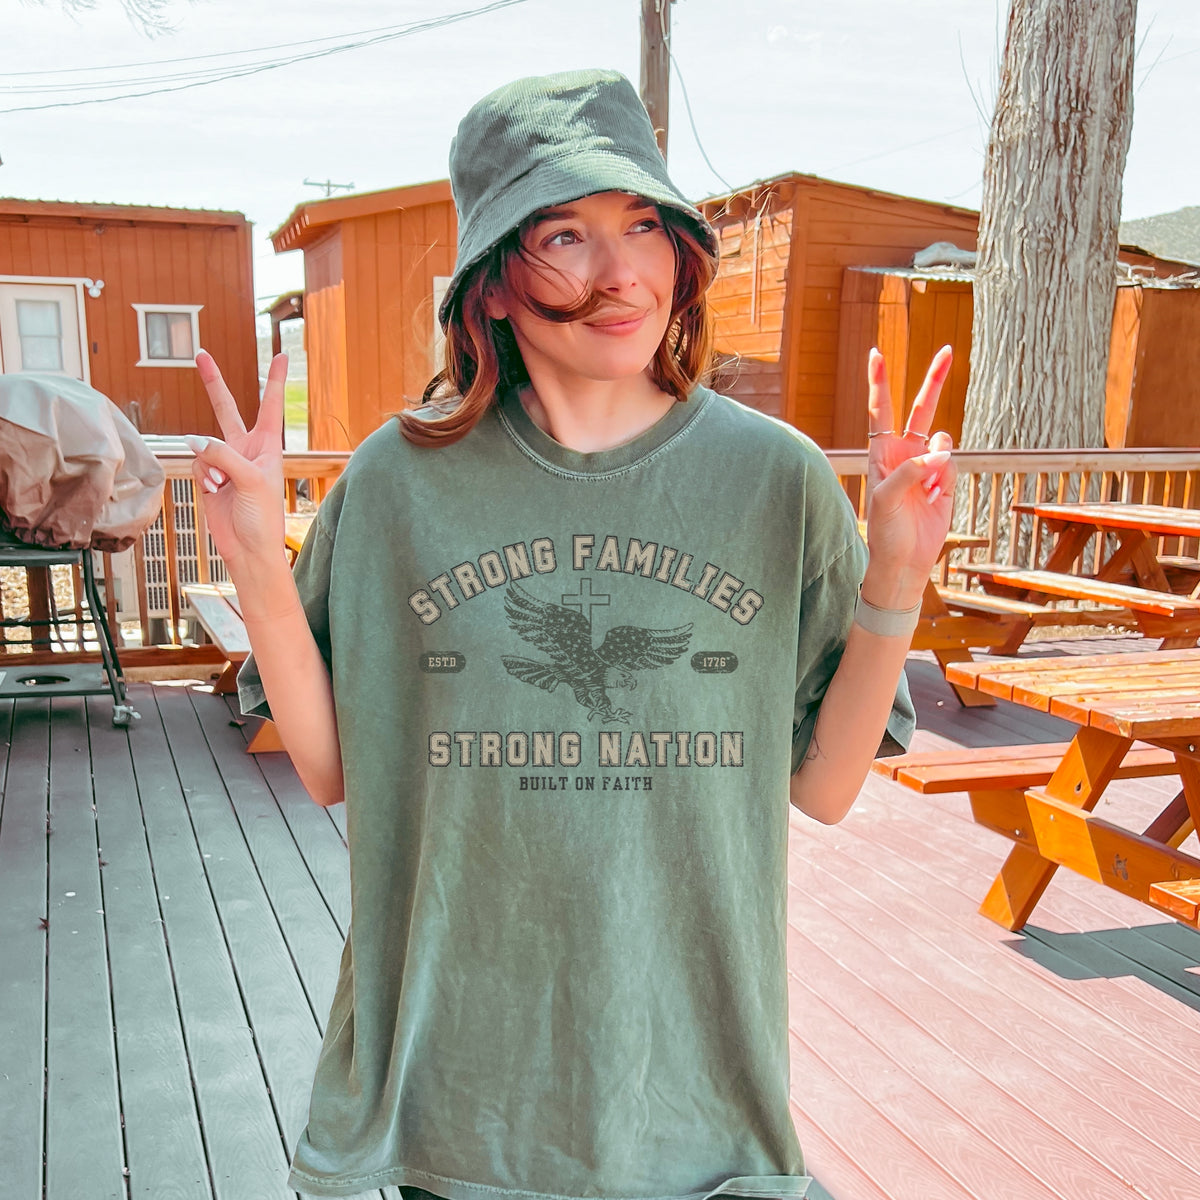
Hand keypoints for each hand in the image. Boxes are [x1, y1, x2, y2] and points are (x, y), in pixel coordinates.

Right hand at [186, 350, 288, 574]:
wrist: (248, 548)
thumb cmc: (263, 517)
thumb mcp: (250, 480)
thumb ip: (222, 455)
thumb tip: (192, 440)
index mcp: (268, 446)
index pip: (271, 405)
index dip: (275, 380)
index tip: (283, 355)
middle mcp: (246, 449)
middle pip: (227, 409)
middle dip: (214, 383)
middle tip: (201, 354)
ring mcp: (225, 462)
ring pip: (204, 446)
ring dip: (209, 465)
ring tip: (223, 486)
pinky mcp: (208, 476)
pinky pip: (196, 464)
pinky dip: (202, 476)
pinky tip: (214, 491)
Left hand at [862, 345, 956, 604]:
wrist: (904, 561)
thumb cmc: (884, 531)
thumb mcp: (887, 499)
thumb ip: (910, 472)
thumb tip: (941, 451)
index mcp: (882, 453)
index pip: (880, 410)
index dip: (880, 383)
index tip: (877, 353)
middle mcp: (905, 453)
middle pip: (921, 409)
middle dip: (934, 381)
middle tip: (948, 350)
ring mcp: (928, 466)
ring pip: (943, 442)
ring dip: (939, 460)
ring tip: (926, 490)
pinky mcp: (946, 482)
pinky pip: (954, 466)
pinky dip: (948, 480)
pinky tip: (935, 499)